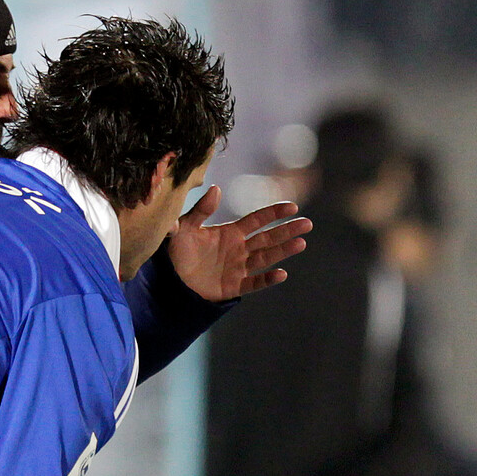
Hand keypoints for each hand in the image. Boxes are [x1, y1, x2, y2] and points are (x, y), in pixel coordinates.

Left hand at [169, 187, 310, 301]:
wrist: (168, 281)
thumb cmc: (176, 252)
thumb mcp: (185, 228)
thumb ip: (200, 210)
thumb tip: (216, 188)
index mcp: (230, 232)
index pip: (257, 220)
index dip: (274, 213)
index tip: (292, 207)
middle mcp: (239, 248)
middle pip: (268, 238)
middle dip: (287, 230)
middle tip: (307, 224)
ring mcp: (238, 268)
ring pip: (266, 258)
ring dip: (283, 250)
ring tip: (301, 243)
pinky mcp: (234, 286)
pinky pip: (254, 283)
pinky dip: (268, 280)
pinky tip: (281, 274)